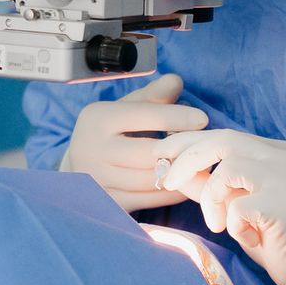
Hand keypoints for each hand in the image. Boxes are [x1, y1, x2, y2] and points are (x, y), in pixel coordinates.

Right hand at [61, 74, 209, 211]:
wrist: (80, 165)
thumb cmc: (112, 131)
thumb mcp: (127, 106)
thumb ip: (153, 95)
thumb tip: (176, 81)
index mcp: (99, 118)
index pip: (145, 115)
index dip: (177, 117)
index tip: (203, 119)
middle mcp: (93, 148)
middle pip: (149, 152)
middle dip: (181, 149)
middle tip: (205, 146)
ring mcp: (98, 179)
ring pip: (151, 179)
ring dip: (181, 173)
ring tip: (201, 163)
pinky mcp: (108, 202)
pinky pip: (149, 200)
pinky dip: (173, 192)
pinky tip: (187, 182)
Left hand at [153, 130, 285, 284]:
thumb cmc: (276, 238)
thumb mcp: (236, 206)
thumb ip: (208, 186)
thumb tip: (170, 170)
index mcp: (273, 152)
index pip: (222, 135)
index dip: (186, 142)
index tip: (160, 156)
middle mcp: (284, 157)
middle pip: (223, 140)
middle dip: (187, 159)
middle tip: (167, 183)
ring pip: (228, 168)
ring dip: (212, 199)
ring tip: (222, 224)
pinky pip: (239, 206)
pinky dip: (234, 225)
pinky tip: (252, 239)